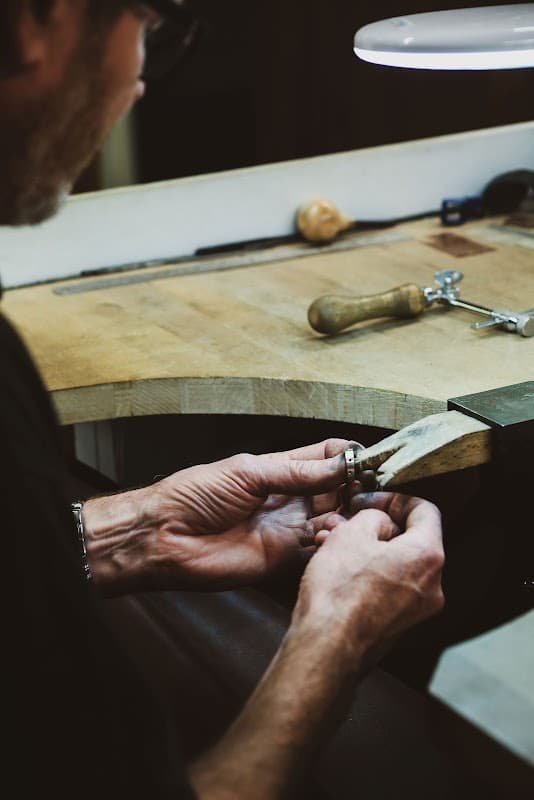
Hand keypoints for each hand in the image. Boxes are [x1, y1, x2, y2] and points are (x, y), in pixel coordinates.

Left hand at [84, 439, 359, 593]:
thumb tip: (342, 465)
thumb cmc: (197, 494)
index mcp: (281, 469)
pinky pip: (318, 550)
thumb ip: (297, 472)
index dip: (350, 457)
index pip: (327, 457)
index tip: (374, 459)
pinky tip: (337, 534)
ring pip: (334, 520)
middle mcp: (290, 498)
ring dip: (348, 516)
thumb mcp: (249, 472)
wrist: (165, 537)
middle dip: (359, 488)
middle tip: (378, 491)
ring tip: (359, 514)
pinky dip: (332, 543)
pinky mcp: (284, 558)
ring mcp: (289, 528)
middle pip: (338, 490)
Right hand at [293, 492, 444, 656]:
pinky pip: (389, 587)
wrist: (327, 646)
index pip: (425, 510)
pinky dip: (368, 574)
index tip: (373, 499)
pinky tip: (337, 570)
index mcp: (428, 556)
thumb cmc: (340, 591)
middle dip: (375, 527)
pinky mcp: (399, 625)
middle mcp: (432, 584)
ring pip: (395, 564)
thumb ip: (374, 516)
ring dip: (366, 550)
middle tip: (346, 523)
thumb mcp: (352, 533)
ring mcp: (417, 609)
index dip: (396, 498)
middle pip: (409, 539)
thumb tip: (379, 522)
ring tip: (332, 545)